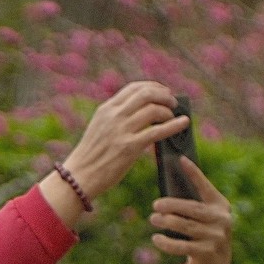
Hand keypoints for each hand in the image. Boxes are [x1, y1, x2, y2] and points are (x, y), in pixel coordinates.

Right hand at [60, 81, 186, 198]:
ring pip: (153, 110)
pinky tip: (184, 123)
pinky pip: (158, 132)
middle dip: (164, 95)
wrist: (79, 176)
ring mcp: (122, 130)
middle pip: (146, 94)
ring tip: (173, 117)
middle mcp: (114, 116)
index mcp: (106, 109)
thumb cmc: (91, 156)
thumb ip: (116, 117)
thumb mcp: (100, 128)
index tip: (163, 91)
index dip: (153, 87)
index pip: (134, 88)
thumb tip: (141, 111)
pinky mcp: (130, 147)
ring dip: (168, 111)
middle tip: (173, 103)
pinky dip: (174, 126)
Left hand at [149, 156, 232, 263]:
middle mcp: (222, 220)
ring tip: (153, 219)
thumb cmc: (202, 235)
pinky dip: (167, 242)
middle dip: (171, 205)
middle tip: (155, 205)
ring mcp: (217, 237)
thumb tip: (166, 191)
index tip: (181, 159)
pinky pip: (183, 246)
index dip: (194, 173)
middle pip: (192, 208)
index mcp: (220, 206)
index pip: (205, 186)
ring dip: (166, 222)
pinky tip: (156, 238)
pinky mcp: (208, 253)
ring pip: (186, 226)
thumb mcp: (203, 219)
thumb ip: (191, 205)